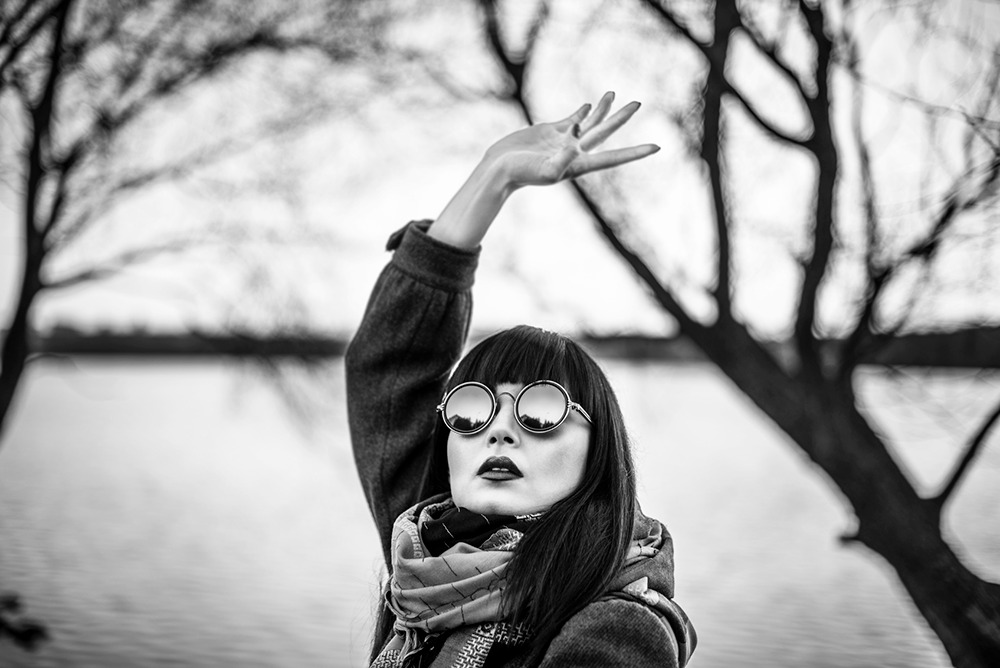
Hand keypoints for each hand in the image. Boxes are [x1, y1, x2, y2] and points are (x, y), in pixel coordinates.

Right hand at [428, 91, 656, 248]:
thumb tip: (577, 142)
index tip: (657, 147)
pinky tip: (589, 105)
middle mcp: (575, 152)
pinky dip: (582, 112)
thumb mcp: (543, 170)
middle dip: (621, 118)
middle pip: (605, 132)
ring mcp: (563, 141)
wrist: (499, 169)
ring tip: (614, 93)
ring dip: (603, 110)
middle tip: (638, 103)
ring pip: (590, 123)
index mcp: (579, 164)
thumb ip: (563, 160)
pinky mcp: (550, 132)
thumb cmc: (520, 173)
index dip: (635, 153)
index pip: (613, 157)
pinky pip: (572, 119)